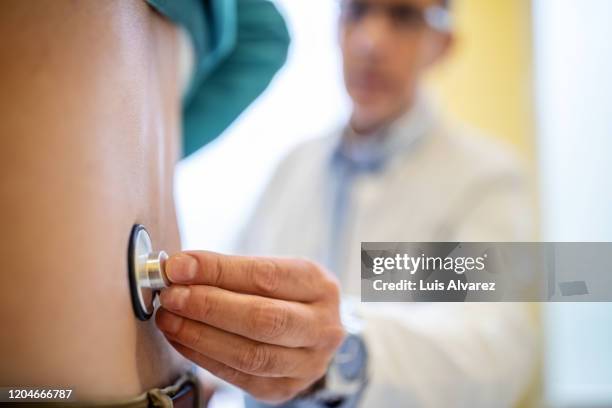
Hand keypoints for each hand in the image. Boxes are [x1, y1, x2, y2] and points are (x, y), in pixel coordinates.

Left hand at [155, 251, 344, 403]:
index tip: (179, 266)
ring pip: (250, 354)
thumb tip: (179, 268)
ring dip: (200, 335)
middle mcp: (322, 326)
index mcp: (320, 285)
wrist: (309, 331)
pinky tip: (181, 339)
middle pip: (263, 319)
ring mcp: (308, 363)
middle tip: (171, 296)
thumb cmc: (283, 294)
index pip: (266, 276)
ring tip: (169, 319)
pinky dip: (203, 357)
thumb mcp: (271, 271)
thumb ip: (229, 270)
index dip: (219, 271)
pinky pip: (239, 377)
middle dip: (209, 306)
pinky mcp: (285, 389)